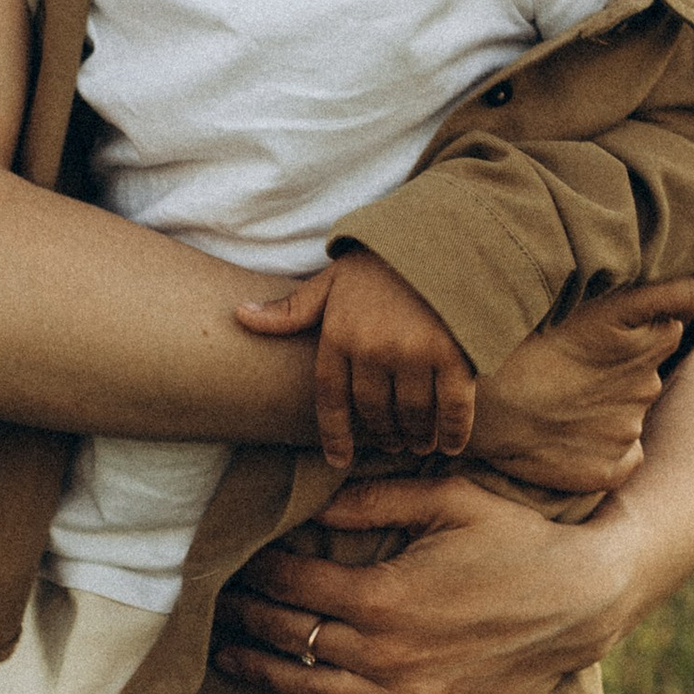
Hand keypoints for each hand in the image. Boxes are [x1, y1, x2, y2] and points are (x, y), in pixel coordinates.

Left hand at [214, 474, 634, 693]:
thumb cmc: (516, 540)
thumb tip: (313, 504)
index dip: (257, 573)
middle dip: (247, 621)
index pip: (293, 586)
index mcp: (383, 596)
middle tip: (217, 607)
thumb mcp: (450, 499)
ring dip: (262, 674)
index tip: (235, 562)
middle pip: (291, 641)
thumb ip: (375, 499)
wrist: (584, 601)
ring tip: (229, 657)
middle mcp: (386, 657)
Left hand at [235, 248, 475, 469]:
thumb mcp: (332, 280)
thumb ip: (292, 309)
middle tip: (391, 444)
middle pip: (372, 411)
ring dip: (414, 436)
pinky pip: (452, 408)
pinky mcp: (454, 355)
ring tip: (418, 443)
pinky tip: (450, 443)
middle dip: (382, 433)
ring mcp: (414, 354)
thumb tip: (240, 316)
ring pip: (411, 414)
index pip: (329, 399)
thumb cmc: (385, 261)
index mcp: (339, 335)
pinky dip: (452, 431)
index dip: (335, 435)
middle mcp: (372, 349)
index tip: (339, 459)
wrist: (443, 234)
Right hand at [465, 277, 693, 496]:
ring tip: (555, 397)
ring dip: (603, 405)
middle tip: (565, 363)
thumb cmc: (522, 334)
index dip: (629, 326)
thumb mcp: (596, 298)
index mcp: (651, 337)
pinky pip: (621, 457)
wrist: (472, 395)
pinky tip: (562, 432)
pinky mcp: (607, 468)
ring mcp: (626, 429)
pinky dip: (599, 447)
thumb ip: (672, 292)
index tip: (595, 332)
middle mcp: (647, 385)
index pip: (666, 322)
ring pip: (628, 413)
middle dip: (617, 367)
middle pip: (646, 370)